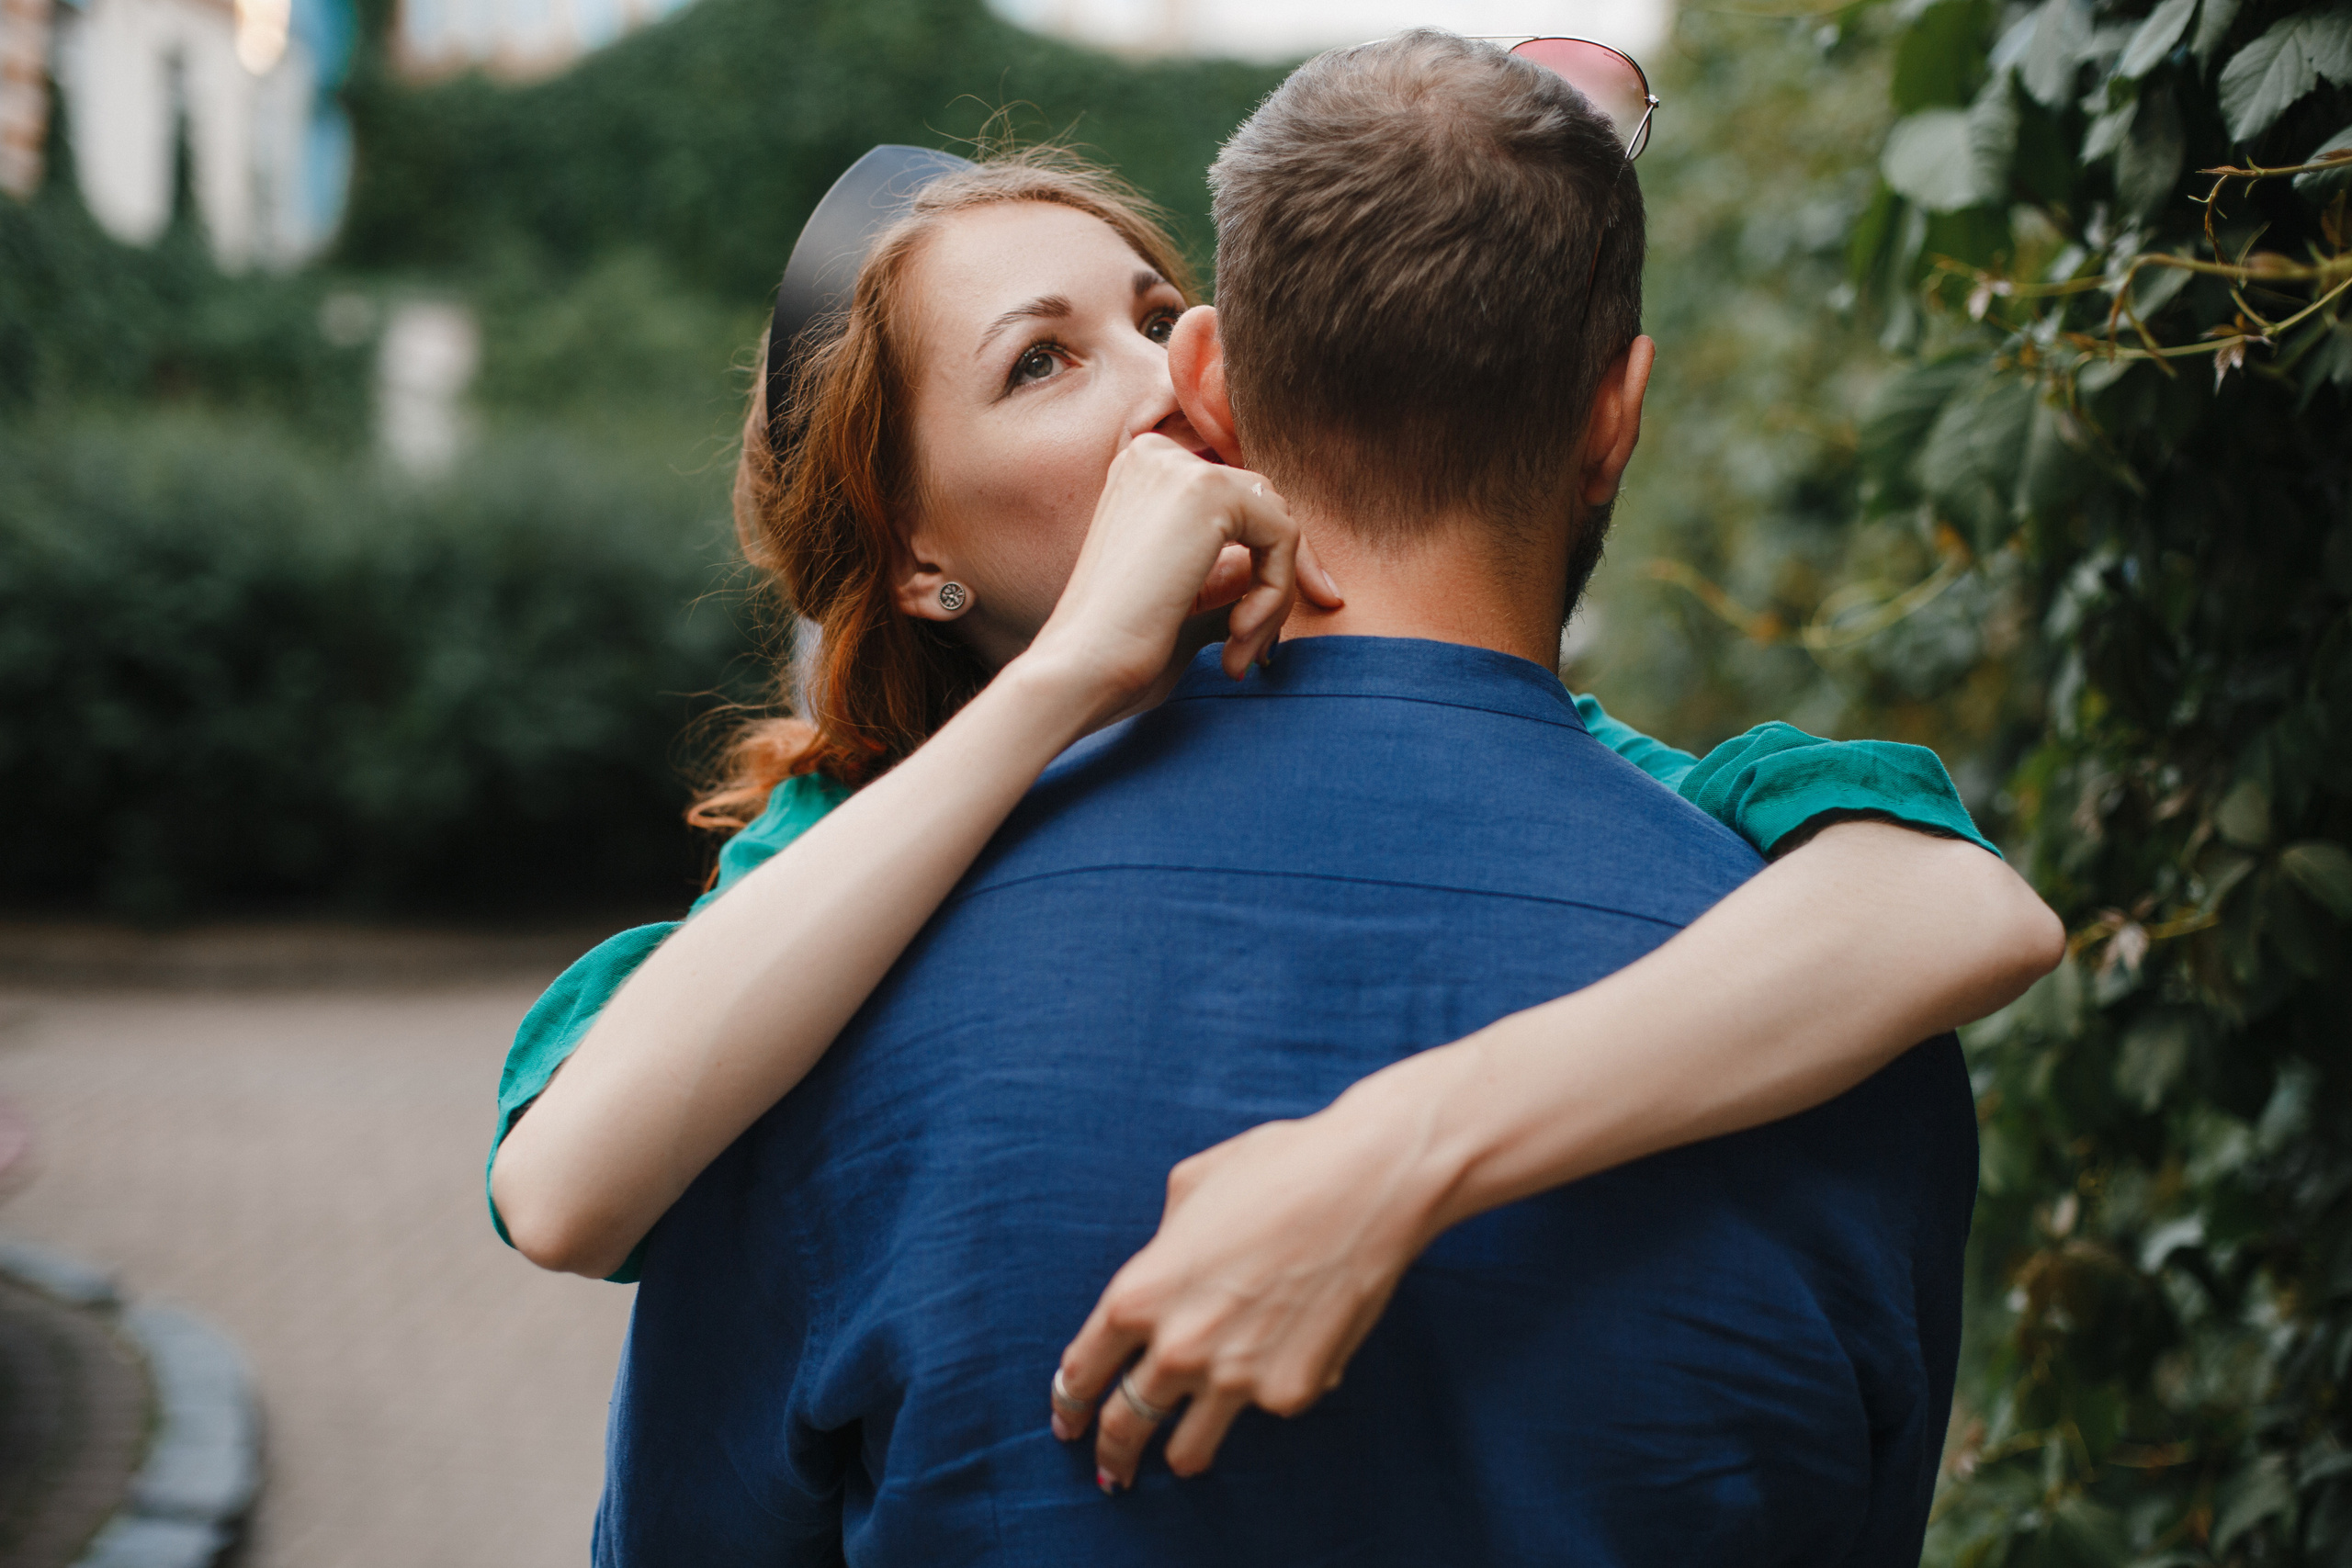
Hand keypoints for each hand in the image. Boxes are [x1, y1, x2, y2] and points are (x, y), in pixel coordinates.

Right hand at [1019, 435, 1341, 730]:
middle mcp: (1158, 455)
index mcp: (1143, 474)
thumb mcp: (1184, 597)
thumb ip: (1227, 572)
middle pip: (1264, 509)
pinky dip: (1276, 594)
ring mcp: (1181, 467)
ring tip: (1239, 648)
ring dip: (1275, 597)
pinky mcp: (1209, 490)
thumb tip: (1284, 572)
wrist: (1079, 669)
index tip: (1255, 635)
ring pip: (1279, 524)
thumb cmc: (1119, 650)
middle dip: (1275, 584)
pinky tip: (1237, 634)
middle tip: (1252, 650)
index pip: (1237, 507)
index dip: (1263, 570)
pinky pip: (1284, 537)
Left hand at [1049, 1090, 1450, 1491]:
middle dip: (1111, 1452)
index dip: (1069, 1399)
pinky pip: (1265, 1408)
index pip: (1082, 1369)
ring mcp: (1235, 1378)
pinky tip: (1284, 1364)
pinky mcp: (1291, 1393)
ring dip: (1177, 1456)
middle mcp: (1178, 1347)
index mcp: (1140, 1294)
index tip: (1068, 1417)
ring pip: (1187, 1449)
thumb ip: (1163, 1246)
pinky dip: (1267, 1398)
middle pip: (1124, 1423)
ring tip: (1177, 1460)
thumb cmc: (1277, 1169)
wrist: (1366, 1184)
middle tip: (1108, 1469)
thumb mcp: (1190, 1190)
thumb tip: (1166, 1270)